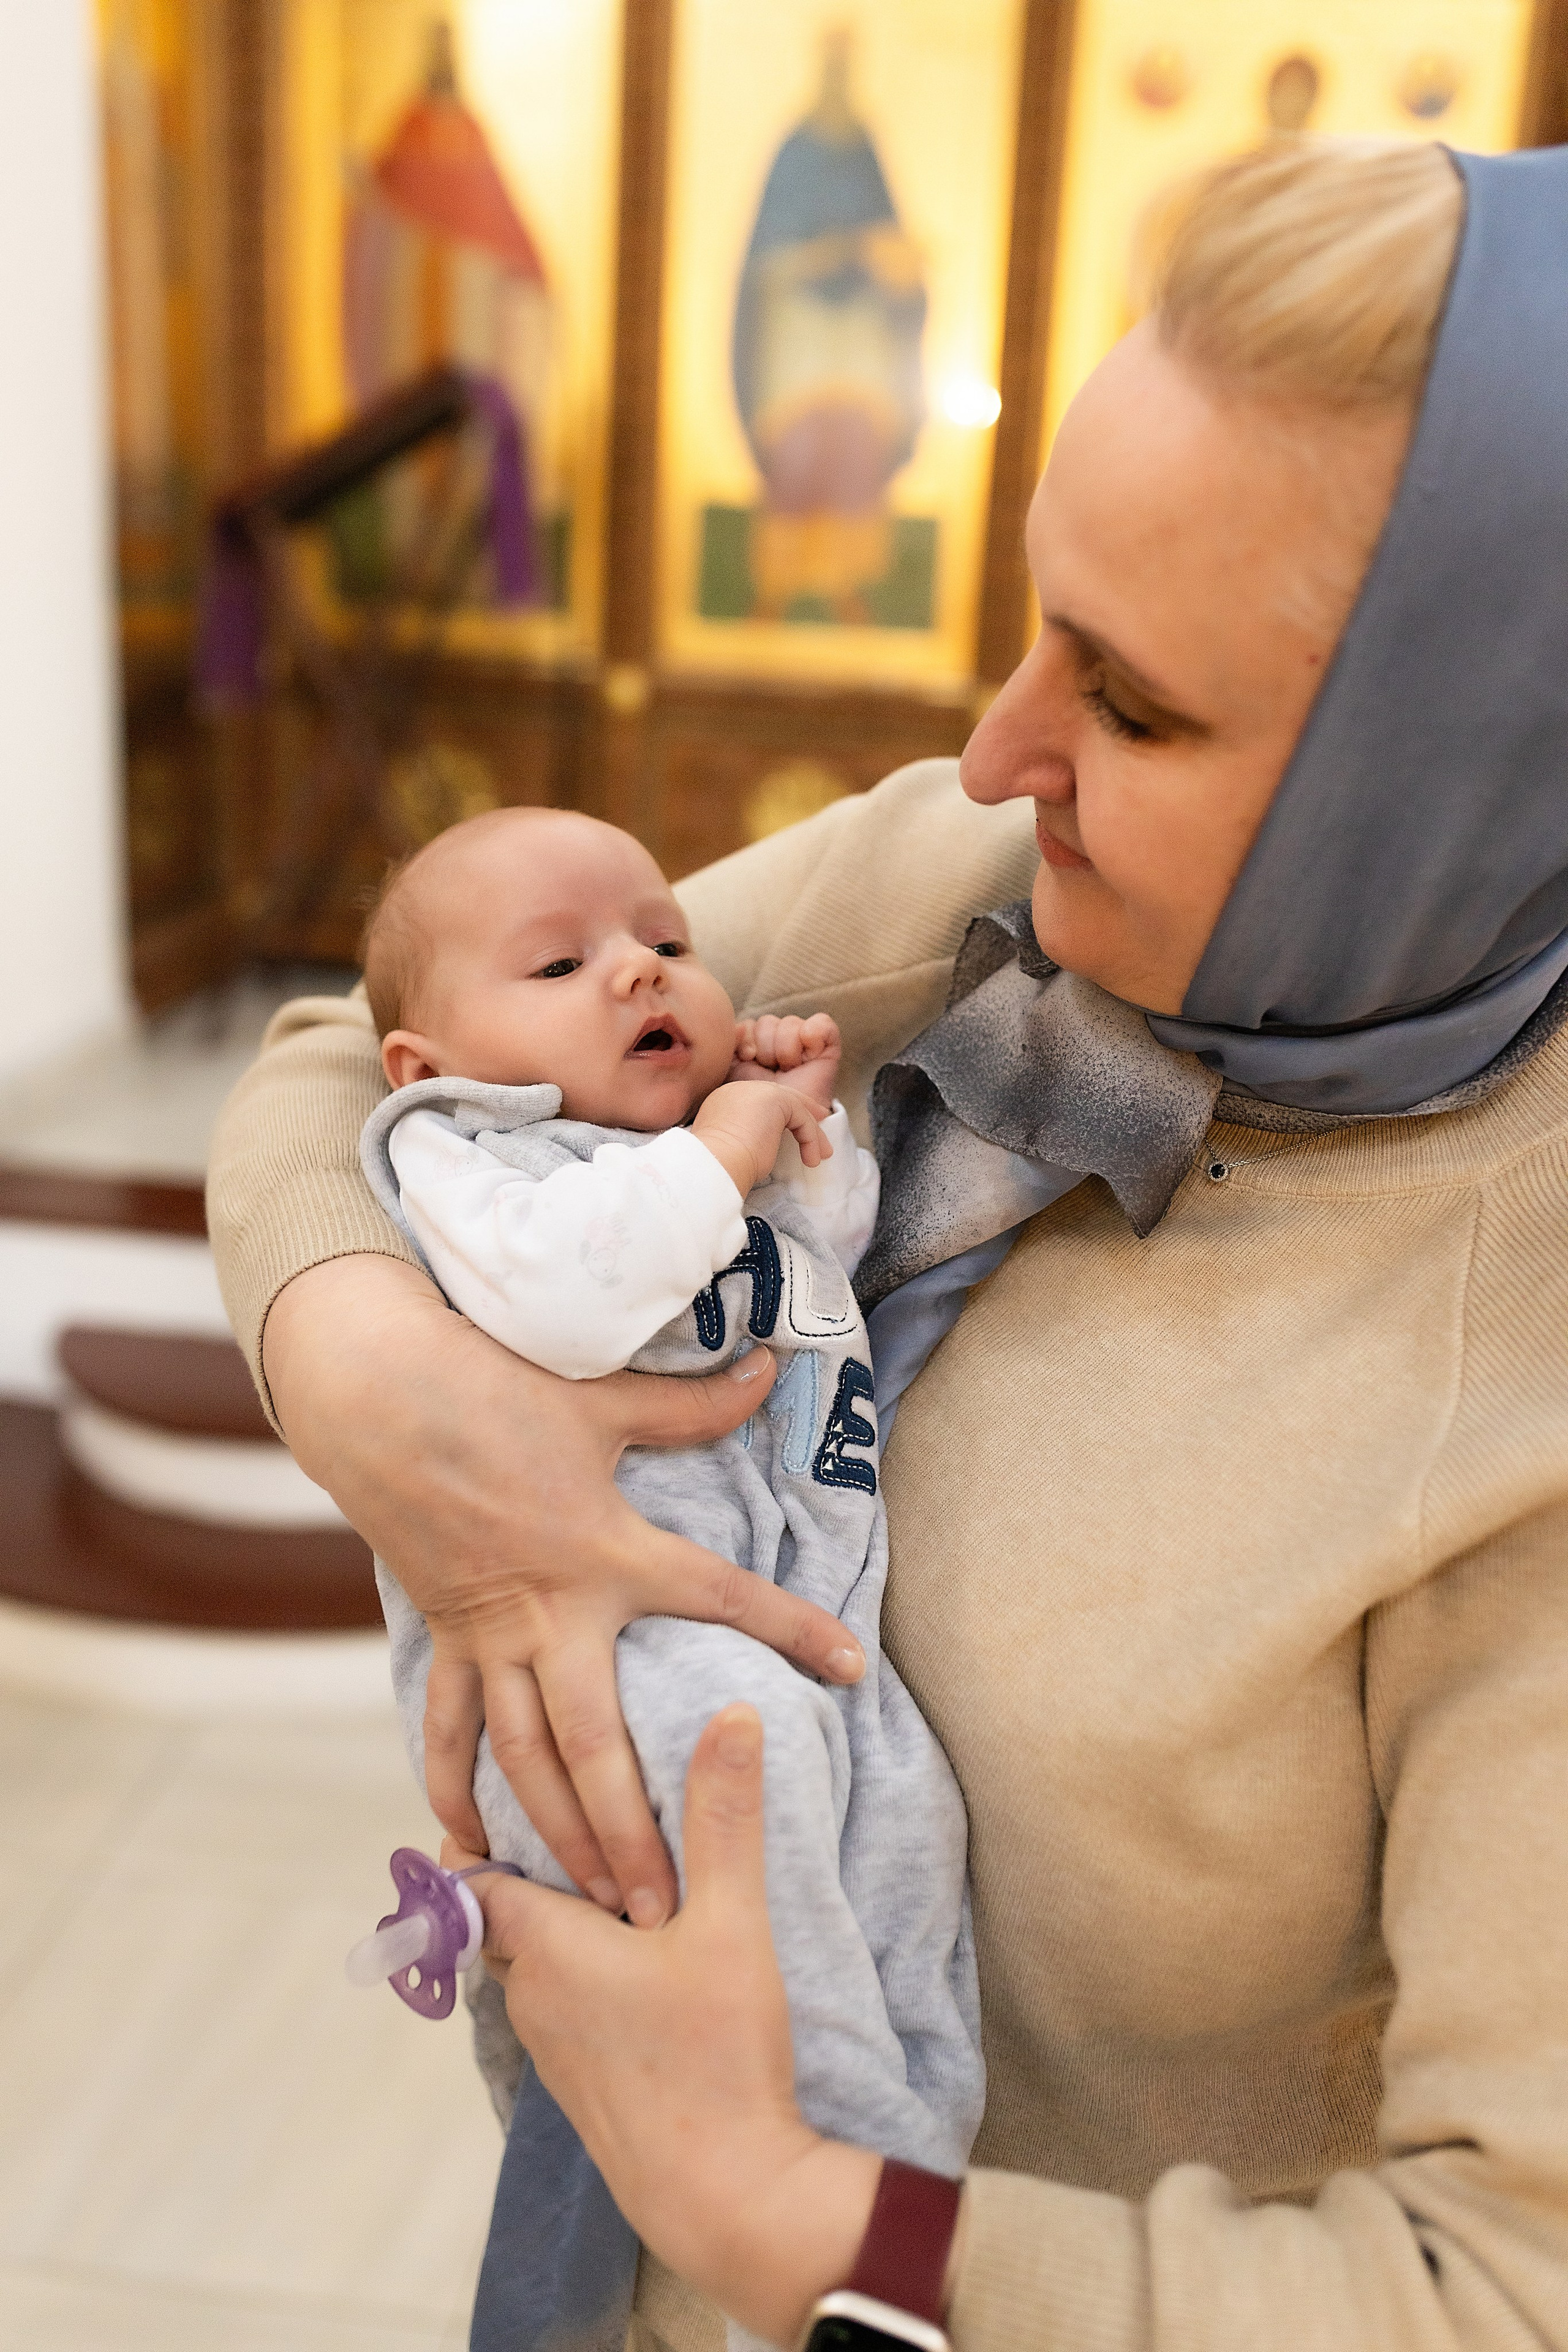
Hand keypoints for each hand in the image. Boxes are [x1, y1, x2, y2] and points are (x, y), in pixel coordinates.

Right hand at [262, 1256, 864, 1924]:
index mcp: (606, 1554)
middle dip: (628, 1833)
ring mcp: (490, 1636)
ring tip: (591, 1905)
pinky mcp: (445, 1638)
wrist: (379, 1403)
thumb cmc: (494, 1391)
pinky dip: (457, 1788)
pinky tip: (474, 1845)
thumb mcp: (602, 1398)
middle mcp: (551, 1614)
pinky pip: (449, 1731)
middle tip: (662, 1909)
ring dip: (554, 1835)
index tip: (852, 1667)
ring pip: (523, 1759)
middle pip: (595, 1745)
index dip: (791, 1627)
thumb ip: (690, 1405)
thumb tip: (768, 1366)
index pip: (720, 1597)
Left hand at [458, 1705, 883, 2346]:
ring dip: (559, 1927)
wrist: (724, 2196)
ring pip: (532, 1967)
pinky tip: (640, 1967)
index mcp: (545, 1948)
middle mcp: (531, 1998)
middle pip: (500, 1917)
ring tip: (612, 1882)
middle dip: (526, 1869)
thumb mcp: (730, 1921)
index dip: (480, 1829)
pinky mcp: (585, 2088)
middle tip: (571, 1816)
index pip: (470, 1874)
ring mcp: (554, 2052)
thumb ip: (724, 1816)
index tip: (504, 1786)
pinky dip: (582, 1976)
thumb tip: (734, 1714)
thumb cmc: (716, 2059)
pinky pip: (561, 2011)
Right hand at [694, 1077, 830, 1196]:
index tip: (796, 1127)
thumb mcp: (731, 1147)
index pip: (760, 1101)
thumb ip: (746, 1136)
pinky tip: (810, 1159)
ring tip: (821, 1155)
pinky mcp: (774, 1100)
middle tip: (821, 1120)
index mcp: (725, 1100)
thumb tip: (762, 1144)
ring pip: (793, 1108)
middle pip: (780, 1096)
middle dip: (803, 1108)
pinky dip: (810, 1139)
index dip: (782, 1112)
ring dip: (811, 1132)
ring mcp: (755, 1091)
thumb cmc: (719, 1167)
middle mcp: (739, 1090)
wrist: (714, 1164)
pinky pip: (801, 1118)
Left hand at [730, 1014, 842, 1117]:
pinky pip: (822, 1023)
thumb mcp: (735, 1070)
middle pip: (768, 1022)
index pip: (750, 1024)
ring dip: (787, 1048)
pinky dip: (814, 1034)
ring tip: (789, 1067)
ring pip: (790, 1023)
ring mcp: (805, 1040)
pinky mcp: (828, 1043)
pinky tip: (808, 1054)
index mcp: (758, 1043)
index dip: (748, 1039)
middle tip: (773, 1069)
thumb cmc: (759, 1102)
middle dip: (767, 1048)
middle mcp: (780, 1038)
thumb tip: (740, 1025)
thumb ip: (731, 1045)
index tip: (748, 1058)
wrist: (784, 1124)